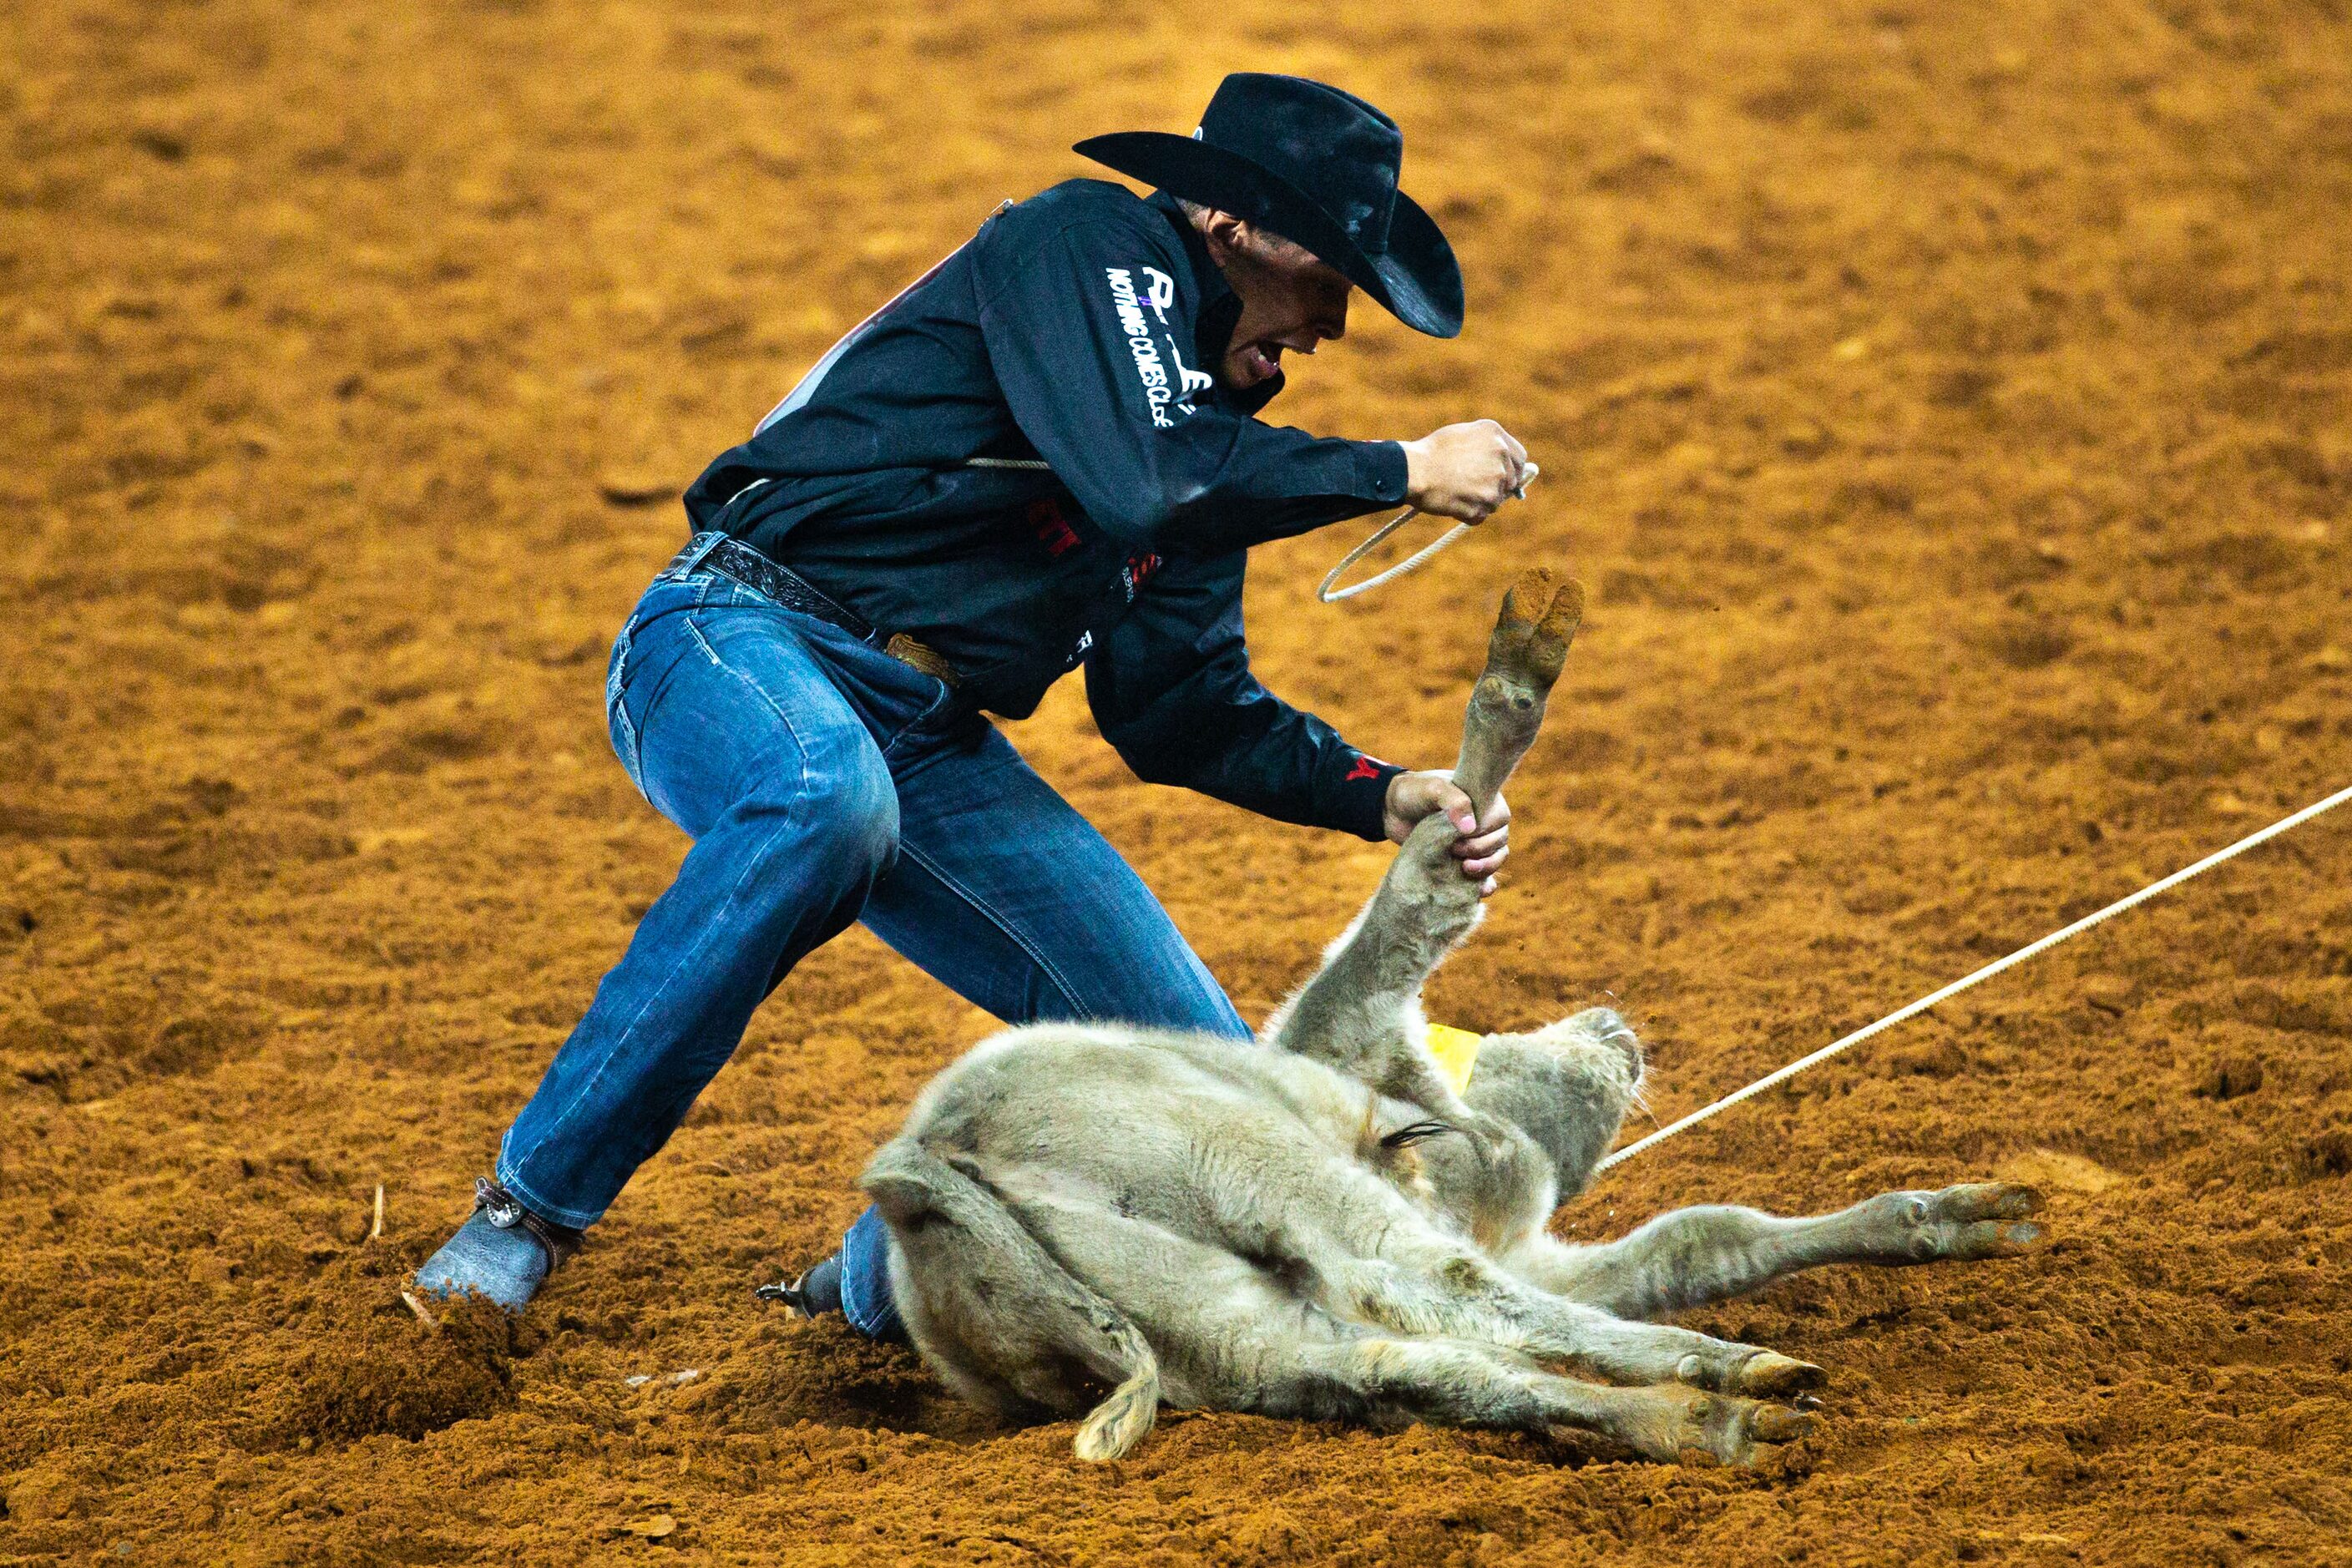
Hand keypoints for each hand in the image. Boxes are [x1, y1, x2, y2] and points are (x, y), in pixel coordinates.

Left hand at [1382, 770, 1510, 894]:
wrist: (1393, 811)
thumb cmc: (1415, 793)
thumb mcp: (1433, 790)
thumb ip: (1453, 802)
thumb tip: (1470, 828)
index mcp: (1484, 800)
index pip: (1499, 819)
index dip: (1484, 830)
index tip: (1462, 833)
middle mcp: (1485, 822)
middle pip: (1499, 841)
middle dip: (1480, 849)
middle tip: (1455, 849)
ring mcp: (1476, 842)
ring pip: (1496, 858)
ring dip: (1486, 867)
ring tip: (1466, 869)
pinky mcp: (1465, 859)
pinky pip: (1486, 875)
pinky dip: (1486, 883)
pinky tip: (1479, 890)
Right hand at [1400, 420, 1530, 523]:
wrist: (1413, 471)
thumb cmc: (1432, 452)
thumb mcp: (1464, 435)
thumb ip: (1489, 445)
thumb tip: (1507, 464)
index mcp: (1496, 435)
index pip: (1520, 458)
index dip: (1511, 469)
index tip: (1500, 476)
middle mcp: (1502, 458)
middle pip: (1509, 483)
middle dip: (1493, 487)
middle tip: (1469, 487)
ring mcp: (1495, 483)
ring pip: (1494, 501)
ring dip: (1478, 502)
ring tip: (1454, 491)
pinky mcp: (1484, 504)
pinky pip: (1480, 516)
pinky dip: (1468, 514)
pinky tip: (1451, 502)